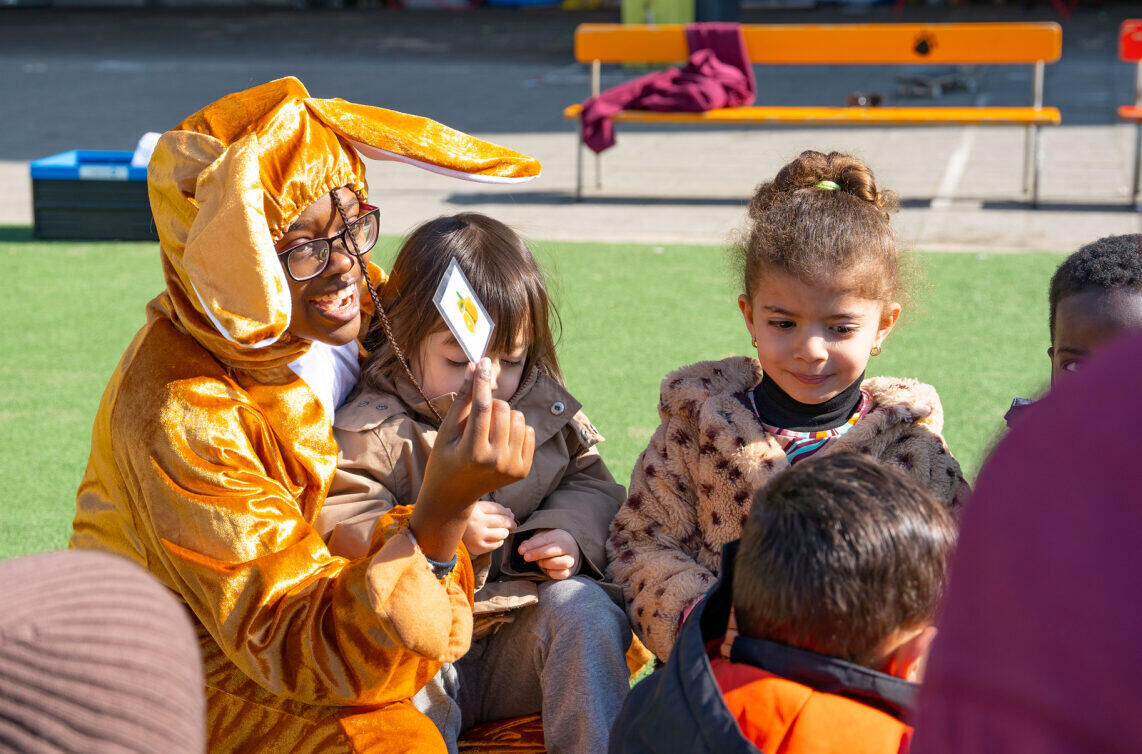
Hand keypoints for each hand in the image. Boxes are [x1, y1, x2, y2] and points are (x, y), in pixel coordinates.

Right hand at [411, 359, 534, 561]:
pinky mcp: (523, 470)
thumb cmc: (445, 459)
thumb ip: (463, 399)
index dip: (482, 381)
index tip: (484, 361)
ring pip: (519, 418)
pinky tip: (500, 441)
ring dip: (504, 416)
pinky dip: (515, 429)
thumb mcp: (447, 430)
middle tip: (478, 415)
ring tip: (488, 430)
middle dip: (491, 403)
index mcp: (473, 452)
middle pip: (503, 409)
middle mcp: (496, 462)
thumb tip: (476, 366)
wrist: (454, 496)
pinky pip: (529, 431)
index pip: (482, 407)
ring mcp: (512, 468)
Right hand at [463, 501, 516, 555]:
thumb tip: (510, 513)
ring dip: (504, 532)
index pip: (499, 509)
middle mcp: (476, 523)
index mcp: (475, 510)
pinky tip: (494, 538)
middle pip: (503, 521)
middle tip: (512, 524)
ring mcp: (477, 536)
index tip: (510, 515)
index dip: (507, 512)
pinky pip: (497, 544)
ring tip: (501, 531)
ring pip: (502, 534)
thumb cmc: (465, 520)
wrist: (449, 534)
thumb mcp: (476, 509)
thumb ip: (492, 509)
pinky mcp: (478, 547)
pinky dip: (499, 541)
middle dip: (510, 522)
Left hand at [518, 528, 579, 579]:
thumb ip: (532, 542)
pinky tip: (547, 570)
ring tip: (540, 563)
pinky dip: (554, 573)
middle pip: (554, 549)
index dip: (532, 545)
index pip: (545, 539)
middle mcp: (567, 547)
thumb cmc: (553, 542)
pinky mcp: (571, 570)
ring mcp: (571, 559)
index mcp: (559, 535)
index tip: (520, 550)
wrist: (571, 547)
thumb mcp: (543, 537)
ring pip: (563, 562)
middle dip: (538, 553)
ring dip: (548, 563)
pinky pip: (564, 574)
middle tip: (526, 557)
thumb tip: (522, 548)